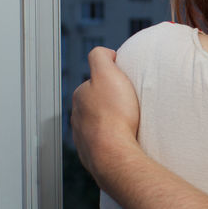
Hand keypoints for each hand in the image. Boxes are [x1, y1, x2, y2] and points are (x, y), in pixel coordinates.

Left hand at [71, 47, 141, 194]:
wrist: (115, 153)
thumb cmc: (115, 115)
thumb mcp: (108, 73)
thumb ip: (101, 56)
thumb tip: (105, 54)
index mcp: (80, 95)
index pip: (96, 81)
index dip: (112, 80)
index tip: (125, 85)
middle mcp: (77, 116)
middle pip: (97, 103)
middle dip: (111, 102)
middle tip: (130, 105)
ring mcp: (83, 137)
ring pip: (99, 124)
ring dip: (112, 122)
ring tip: (129, 123)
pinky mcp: (92, 155)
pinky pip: (104, 143)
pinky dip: (112, 140)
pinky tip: (124, 139)